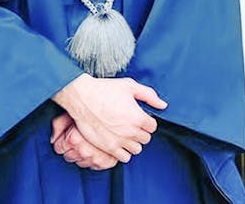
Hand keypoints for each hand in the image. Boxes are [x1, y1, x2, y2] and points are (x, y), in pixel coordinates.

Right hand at [51, 75, 165, 162]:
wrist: (82, 97)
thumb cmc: (105, 90)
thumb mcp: (129, 86)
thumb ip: (149, 96)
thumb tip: (163, 105)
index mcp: (138, 117)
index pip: (153, 127)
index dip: (147, 120)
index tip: (139, 116)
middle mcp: (131, 132)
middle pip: (146, 139)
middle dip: (141, 131)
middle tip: (131, 124)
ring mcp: (119, 141)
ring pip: (136, 149)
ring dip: (133, 142)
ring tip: (124, 133)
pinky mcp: (108, 147)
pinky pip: (124, 158)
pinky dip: (123, 152)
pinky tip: (118, 142)